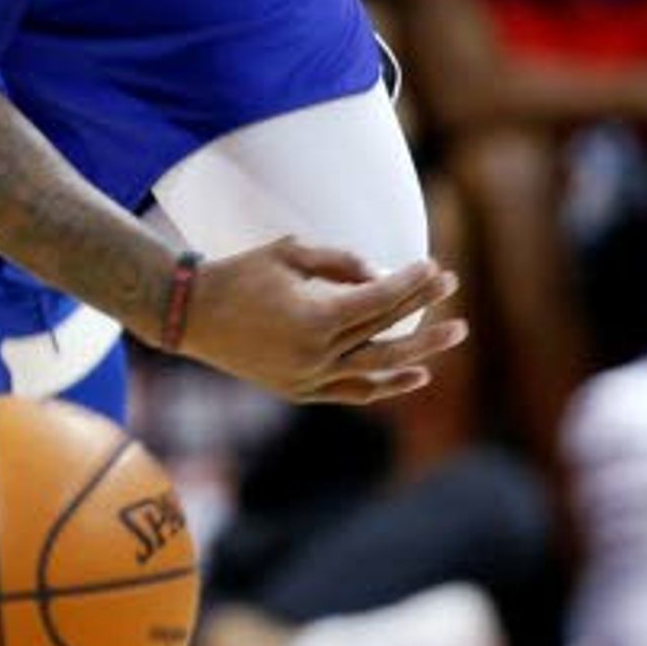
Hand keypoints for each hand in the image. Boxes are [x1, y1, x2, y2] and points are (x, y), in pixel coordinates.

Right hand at [178, 242, 462, 404]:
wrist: (191, 315)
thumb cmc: (240, 274)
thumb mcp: (290, 253)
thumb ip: (340, 262)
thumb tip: (380, 276)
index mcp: (315, 317)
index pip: (379, 300)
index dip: (410, 282)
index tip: (434, 267)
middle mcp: (317, 354)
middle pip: (385, 331)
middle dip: (423, 308)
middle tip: (454, 291)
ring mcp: (309, 378)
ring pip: (378, 369)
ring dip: (419, 352)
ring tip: (453, 334)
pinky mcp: (300, 391)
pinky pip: (354, 392)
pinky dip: (386, 385)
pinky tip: (416, 374)